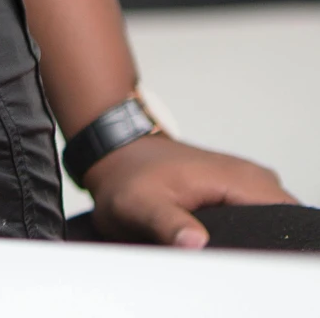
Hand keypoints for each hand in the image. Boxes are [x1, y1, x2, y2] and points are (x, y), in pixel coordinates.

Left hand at [84, 134, 297, 247]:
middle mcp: (251, 176)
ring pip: (275, 219)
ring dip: (256, 236)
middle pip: (285, 221)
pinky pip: (262, 214)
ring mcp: (248, 180)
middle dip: (262, 243)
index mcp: (237, 179)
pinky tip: (223, 235)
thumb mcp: (137, 205)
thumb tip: (195, 243)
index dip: (270, 243)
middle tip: (221, 247)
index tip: (242, 251)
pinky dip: (249, 228)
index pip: (286, 218)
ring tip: (218, 239)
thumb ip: (168, 225)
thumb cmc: (126, 176)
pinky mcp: (240, 188)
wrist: (116, 151)